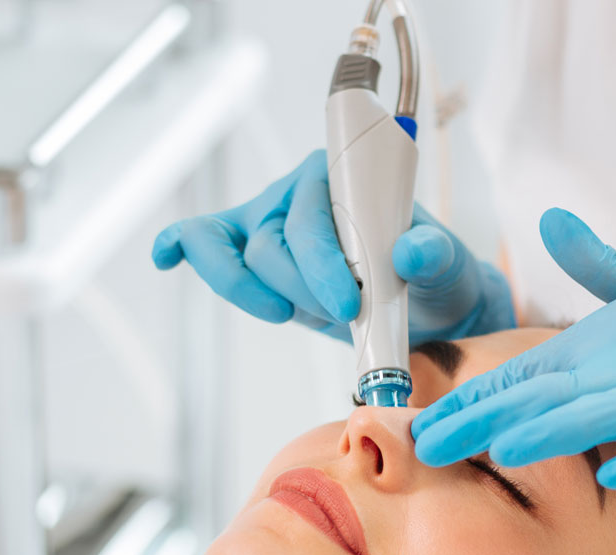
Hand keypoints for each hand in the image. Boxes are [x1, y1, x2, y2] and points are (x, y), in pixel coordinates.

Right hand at [152, 150, 514, 345]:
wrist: (428, 305)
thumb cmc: (433, 277)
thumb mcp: (448, 267)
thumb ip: (435, 256)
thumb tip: (412, 251)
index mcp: (342, 178)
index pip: (311, 216)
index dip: (320, 263)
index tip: (348, 302)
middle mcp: (297, 194)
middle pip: (273, 244)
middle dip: (304, 290)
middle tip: (346, 315)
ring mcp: (269, 223)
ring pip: (244, 259)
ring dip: (269, 295)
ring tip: (299, 315)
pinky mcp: (252, 256)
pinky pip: (204, 242)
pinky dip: (184, 249)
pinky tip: (166, 259)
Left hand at [411, 209, 615, 523]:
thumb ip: (600, 263)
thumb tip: (552, 218)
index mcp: (606, 345)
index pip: (525, 374)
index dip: (470, 399)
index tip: (416, 424)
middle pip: (547, 398)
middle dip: (483, 424)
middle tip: (426, 447)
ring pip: (606, 416)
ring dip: (555, 433)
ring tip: (504, 450)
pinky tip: (615, 476)